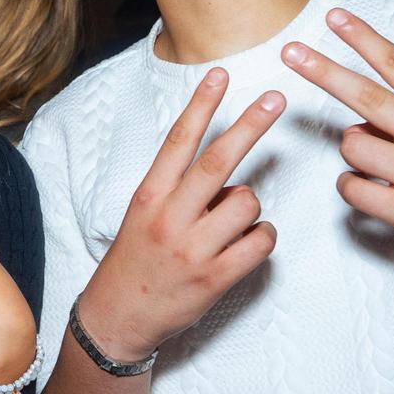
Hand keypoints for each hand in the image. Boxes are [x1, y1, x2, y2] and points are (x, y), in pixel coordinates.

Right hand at [78, 69, 283, 361]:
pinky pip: (260, 242)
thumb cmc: (135, 261)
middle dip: (250, 125)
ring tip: (232, 223)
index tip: (220, 74)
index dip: (202, 105)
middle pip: (218, 161)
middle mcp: (170, 218)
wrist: (117, 319)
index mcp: (149, 196)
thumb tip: (227, 174)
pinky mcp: (215, 279)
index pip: (179, 141)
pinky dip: (262, 238)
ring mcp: (193, 249)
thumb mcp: (143, 215)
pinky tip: (247, 244)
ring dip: (251, 206)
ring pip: (248, 203)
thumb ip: (178, 191)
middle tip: (275, 98)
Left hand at [283, 7, 393, 279]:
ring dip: (352, 152)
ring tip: (382, 166)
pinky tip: (376, 191)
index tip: (334, 17)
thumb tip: (357, 113)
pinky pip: (352, 187)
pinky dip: (352, 186)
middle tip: (289, 52)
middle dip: (323, 70)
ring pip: (353, 146)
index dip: (363, 39)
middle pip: (366, 96)